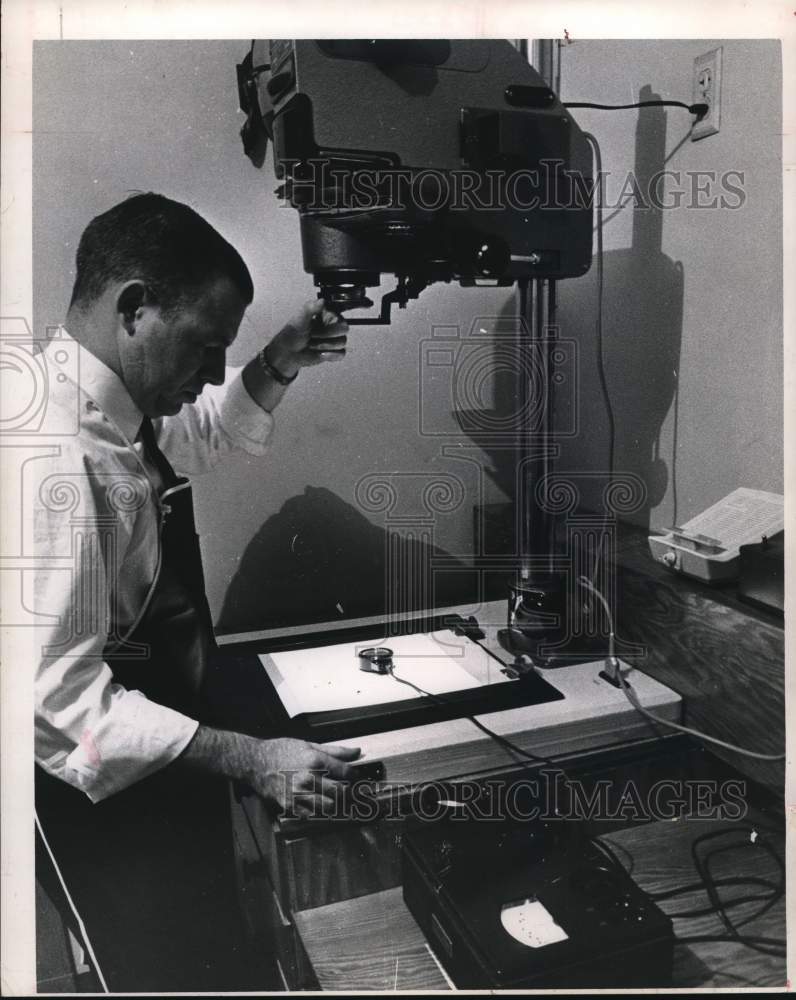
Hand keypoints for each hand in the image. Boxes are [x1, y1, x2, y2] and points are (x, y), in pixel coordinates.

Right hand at [246, 737, 360, 818]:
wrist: (256, 763)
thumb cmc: (282, 751)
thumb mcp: (309, 744)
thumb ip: (335, 751)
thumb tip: (356, 751)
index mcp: (315, 761)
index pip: (345, 772)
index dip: (355, 776)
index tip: (357, 778)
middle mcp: (309, 778)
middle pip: (340, 792)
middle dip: (350, 793)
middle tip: (354, 793)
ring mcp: (299, 794)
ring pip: (328, 807)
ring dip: (337, 805)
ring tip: (340, 801)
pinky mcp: (290, 805)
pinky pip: (312, 815)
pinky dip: (320, 812)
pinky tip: (322, 806)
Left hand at [264, 298, 347, 378]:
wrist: (289, 352)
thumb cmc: (293, 334)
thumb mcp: (300, 318)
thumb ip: (311, 308)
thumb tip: (322, 301)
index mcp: (327, 315)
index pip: (339, 317)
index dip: (328, 324)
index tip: (315, 326)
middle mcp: (333, 326)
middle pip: (344, 329)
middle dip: (327, 335)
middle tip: (313, 335)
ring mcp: (335, 339)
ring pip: (342, 342)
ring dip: (325, 345)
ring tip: (313, 344)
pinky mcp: (335, 352)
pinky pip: (341, 353)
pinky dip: (330, 355)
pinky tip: (320, 353)